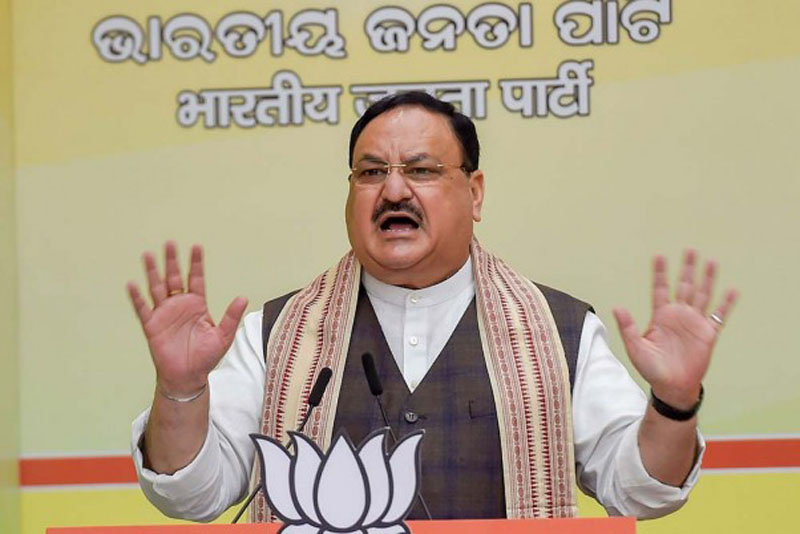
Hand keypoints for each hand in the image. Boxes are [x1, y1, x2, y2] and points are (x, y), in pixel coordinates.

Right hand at [127, 242, 247, 397]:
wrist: (188, 377)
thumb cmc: (206, 357)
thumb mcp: (223, 336)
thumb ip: (231, 316)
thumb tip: (243, 297)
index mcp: (197, 305)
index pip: (196, 279)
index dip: (196, 263)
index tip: (196, 246)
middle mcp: (179, 305)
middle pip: (174, 278)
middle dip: (172, 261)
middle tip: (170, 243)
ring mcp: (164, 314)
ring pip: (157, 288)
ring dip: (152, 273)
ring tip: (147, 255)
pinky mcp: (152, 326)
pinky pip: (143, 309)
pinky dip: (138, 297)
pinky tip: (133, 284)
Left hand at [613, 250, 737, 409]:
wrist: (672, 386)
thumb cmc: (652, 369)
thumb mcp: (636, 348)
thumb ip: (628, 327)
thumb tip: (617, 307)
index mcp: (661, 316)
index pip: (661, 289)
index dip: (660, 273)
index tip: (659, 255)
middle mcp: (678, 315)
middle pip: (684, 286)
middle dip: (687, 268)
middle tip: (690, 249)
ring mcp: (694, 323)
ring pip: (702, 295)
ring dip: (707, 279)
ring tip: (712, 261)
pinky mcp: (708, 334)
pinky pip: (719, 316)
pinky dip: (726, 303)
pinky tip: (732, 290)